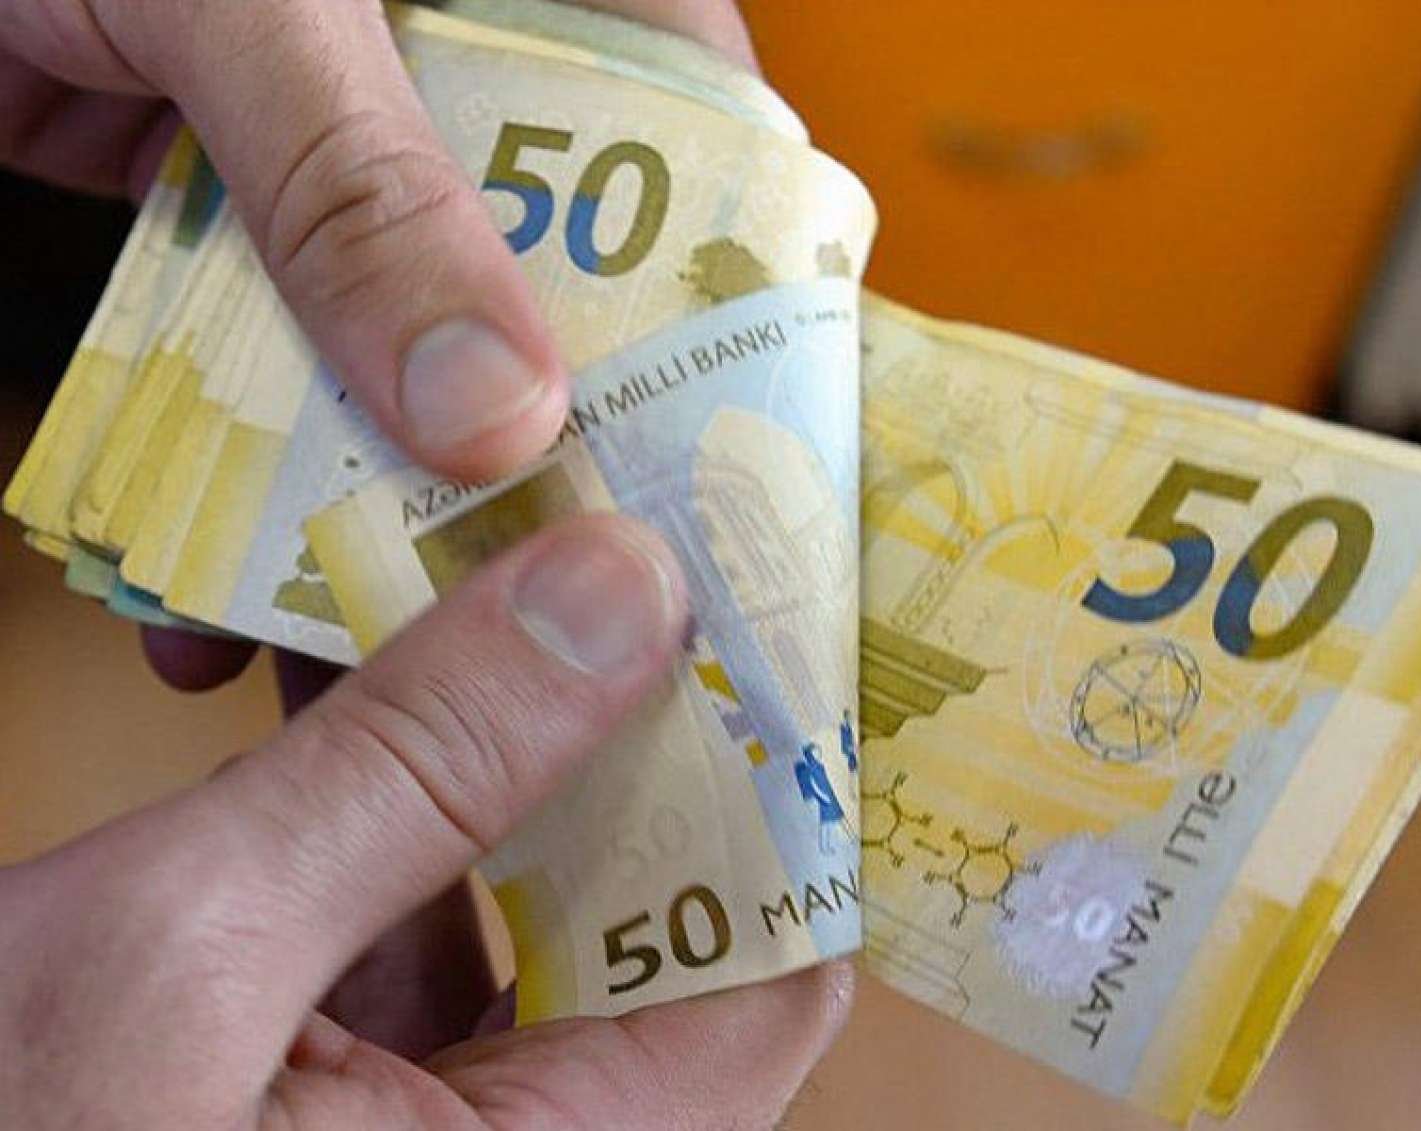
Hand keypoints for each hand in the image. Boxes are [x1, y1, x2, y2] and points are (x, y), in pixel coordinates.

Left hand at [0, 0, 757, 687]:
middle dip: (535, 446)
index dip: (719, 300)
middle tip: (536, 586)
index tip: (708, 459)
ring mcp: (352, 149)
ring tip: (354, 636)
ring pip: (414, 346)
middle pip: (560, 286)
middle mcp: (468, 73)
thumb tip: (495, 417)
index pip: (700, 138)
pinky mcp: (242, 204)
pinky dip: (241, 462)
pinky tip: (199, 588)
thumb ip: (360, 187)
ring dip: (368, 494)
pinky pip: (276, 351)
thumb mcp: (243, 3)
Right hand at [0, 516, 852, 1128]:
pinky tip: (340, 659)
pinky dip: (378, 789)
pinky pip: (397, 909)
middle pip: (645, 907)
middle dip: (619, 719)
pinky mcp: (313, 1080)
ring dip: (488, 729)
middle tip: (623, 547)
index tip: (767, 615)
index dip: (785, 786)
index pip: (769, 970)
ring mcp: (411, 1117)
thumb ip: (418, 771)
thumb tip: (624, 591)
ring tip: (483, 565)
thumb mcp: (188, 950)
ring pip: (513, 890)